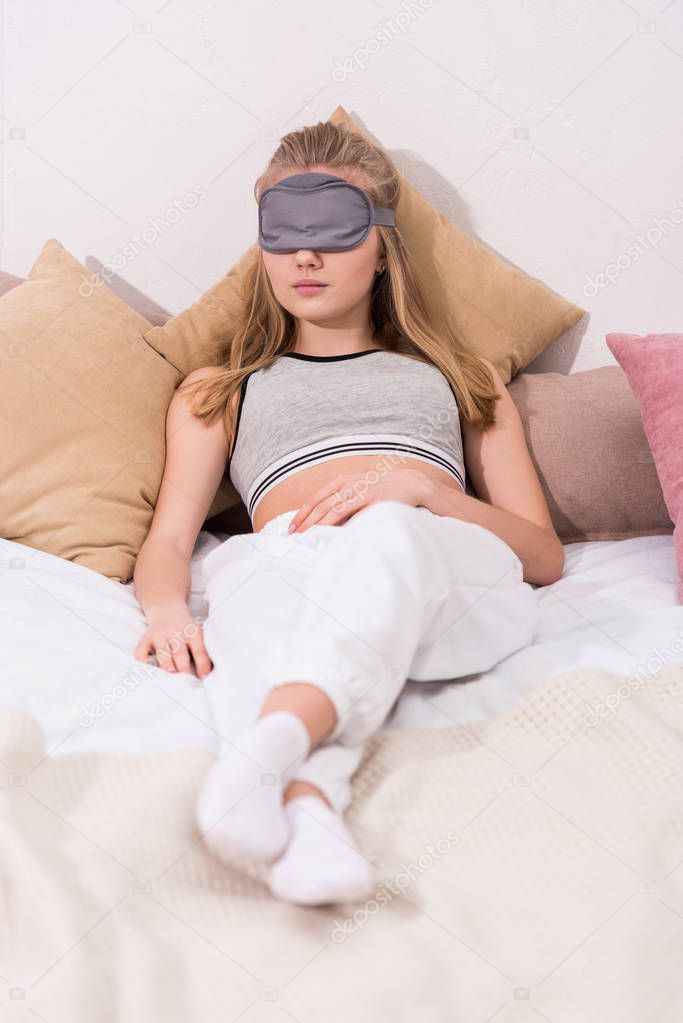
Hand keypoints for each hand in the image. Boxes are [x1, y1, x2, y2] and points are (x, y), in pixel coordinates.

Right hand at [134, 602, 212, 679]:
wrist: (167, 609)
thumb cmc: (186, 628)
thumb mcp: (198, 633)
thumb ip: (202, 650)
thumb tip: (207, 674)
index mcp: (192, 632)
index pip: (199, 650)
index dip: (202, 665)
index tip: (204, 678)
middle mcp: (175, 633)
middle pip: (180, 653)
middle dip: (184, 668)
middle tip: (187, 681)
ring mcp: (159, 635)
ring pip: (163, 653)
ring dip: (167, 665)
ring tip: (171, 675)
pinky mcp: (145, 639)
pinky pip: (141, 652)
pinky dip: (143, 662)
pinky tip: (148, 670)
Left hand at [288, 467, 429, 532]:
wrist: (410, 483)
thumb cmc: (383, 489)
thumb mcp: (359, 488)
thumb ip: (343, 500)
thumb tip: (324, 520)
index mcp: (344, 481)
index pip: (317, 497)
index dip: (303, 512)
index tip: (292, 526)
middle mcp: (350, 484)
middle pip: (322, 504)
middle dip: (306, 520)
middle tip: (294, 534)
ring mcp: (362, 492)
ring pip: (334, 508)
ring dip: (319, 523)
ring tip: (308, 535)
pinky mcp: (373, 501)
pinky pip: (354, 514)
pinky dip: (341, 524)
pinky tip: (332, 534)